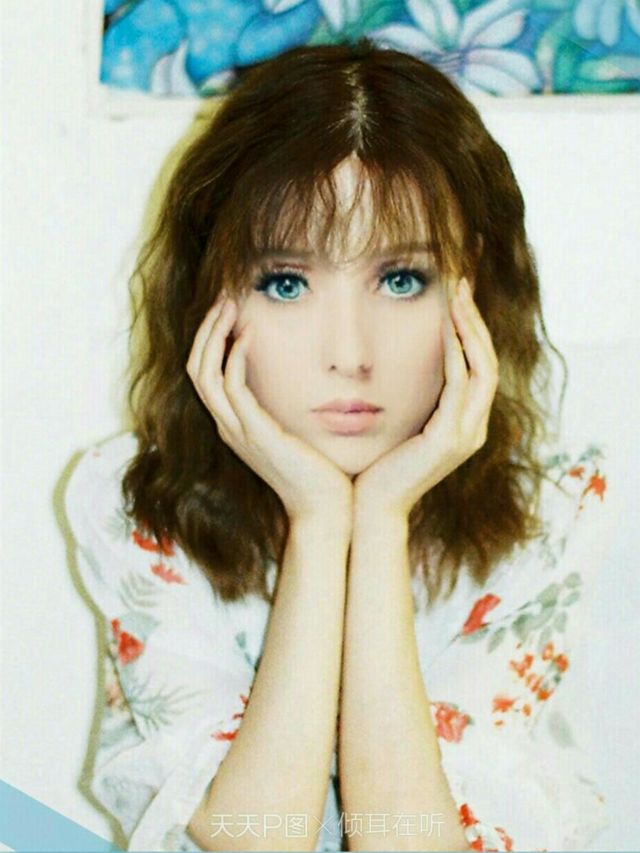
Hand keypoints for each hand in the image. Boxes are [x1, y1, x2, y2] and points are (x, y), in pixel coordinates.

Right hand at [186, 293, 353, 523]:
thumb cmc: (315, 471)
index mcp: (232, 425)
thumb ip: (279, 407)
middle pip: (195, 369)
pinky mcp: (256, 434)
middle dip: (206, 330)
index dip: (208, 340)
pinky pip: (233, 387)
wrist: (324, 508)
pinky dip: (235, 356)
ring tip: (230, 305)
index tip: (227, 311)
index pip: (204, 375)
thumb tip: (289, 377)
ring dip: (214, 335)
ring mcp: (237, 432)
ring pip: (205, 374)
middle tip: (223, 297)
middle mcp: (227, 427)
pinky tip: (248, 334)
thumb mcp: (290, 433)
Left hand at [353, 277, 498, 520]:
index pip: (480, 369)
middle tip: (462, 283)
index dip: (473, 331)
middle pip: (489, 362)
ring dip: (470, 329)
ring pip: (482, 370)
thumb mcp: (402, 428)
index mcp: (465, 425)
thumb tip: (404, 369)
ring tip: (456, 296)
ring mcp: (466, 436)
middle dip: (476, 320)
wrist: (371, 509)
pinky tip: (445, 329)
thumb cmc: (378, 469)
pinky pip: (459, 387)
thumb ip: (415, 403)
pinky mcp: (449, 440)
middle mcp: (474, 429)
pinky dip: (455, 354)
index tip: (458, 297)